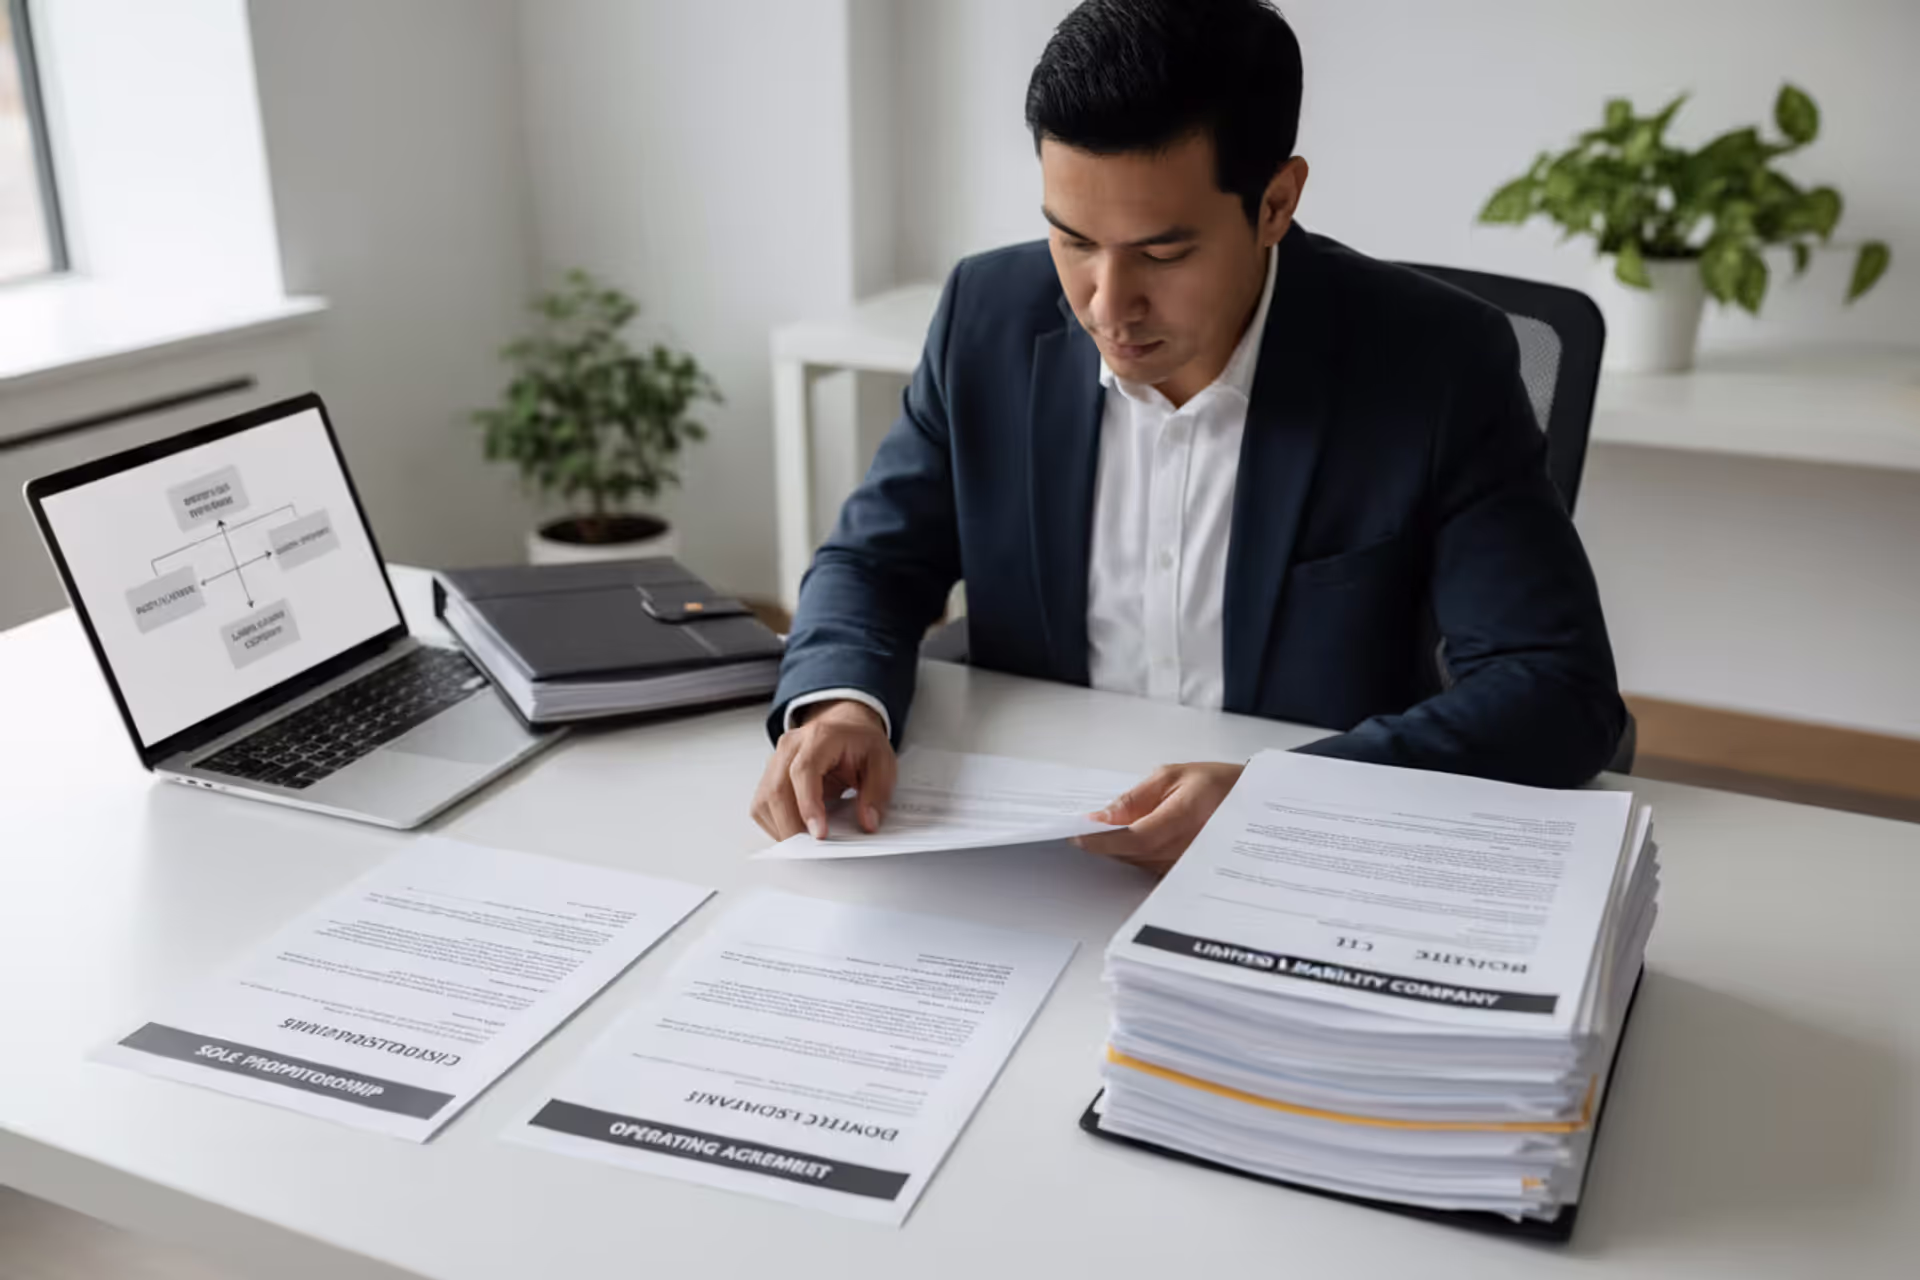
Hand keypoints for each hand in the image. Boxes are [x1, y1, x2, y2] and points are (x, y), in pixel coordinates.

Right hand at [750, 700, 896, 840]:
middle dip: (791, 826)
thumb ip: (877, 792)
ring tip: (806, 843)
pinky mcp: (768, 777)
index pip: (803, 771)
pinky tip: (795, 831)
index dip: (808, 805)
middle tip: (812, 849)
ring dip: (781, 828)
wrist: (844, 727)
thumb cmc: (859, 742)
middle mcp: (791, 746)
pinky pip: (761, 807)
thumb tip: (868, 822)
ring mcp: (775, 760)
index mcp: (819, 737)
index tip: (820, 833)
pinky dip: (775, 825)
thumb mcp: (882, 762)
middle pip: (776, 789)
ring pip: (764, 800)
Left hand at [1072, 761, 1244, 875]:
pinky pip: (1150, 867)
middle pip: (1132, 855)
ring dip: (1120, 849)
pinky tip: (1134, 840)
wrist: (1252, 802)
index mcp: (1184, 817)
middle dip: (1106, 843)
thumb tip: (1100, 818)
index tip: (1077, 835)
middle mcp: (1187, 848)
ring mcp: (1188, 865)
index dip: (1103, 840)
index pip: (1135, 839)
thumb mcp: (1171, 776)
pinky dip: (1135, 855)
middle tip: (1088, 829)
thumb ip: (1133, 799)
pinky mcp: (1185, 873)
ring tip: (1116, 829)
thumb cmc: (1216, 784)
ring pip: (1137, 863)